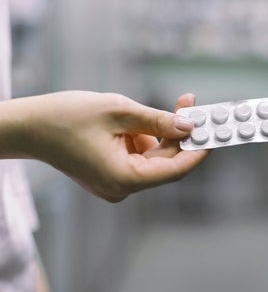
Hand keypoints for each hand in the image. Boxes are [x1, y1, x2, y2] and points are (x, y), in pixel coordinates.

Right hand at [0, 91, 208, 201]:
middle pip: (165, 161)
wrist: (29, 126)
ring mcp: (117, 182)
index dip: (198, 150)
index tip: (216, 132)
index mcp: (124, 179)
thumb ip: (158, 120)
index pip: (175, 170)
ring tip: (165, 106)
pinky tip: (139, 119)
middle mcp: (122, 187)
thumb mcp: (119, 111)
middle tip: (191, 104)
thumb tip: (189, 126)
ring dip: (161, 131)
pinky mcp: (112, 173)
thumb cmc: (66, 117)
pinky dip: (145, 136)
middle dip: (180, 132)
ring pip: (153, 156)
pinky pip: (139, 155)